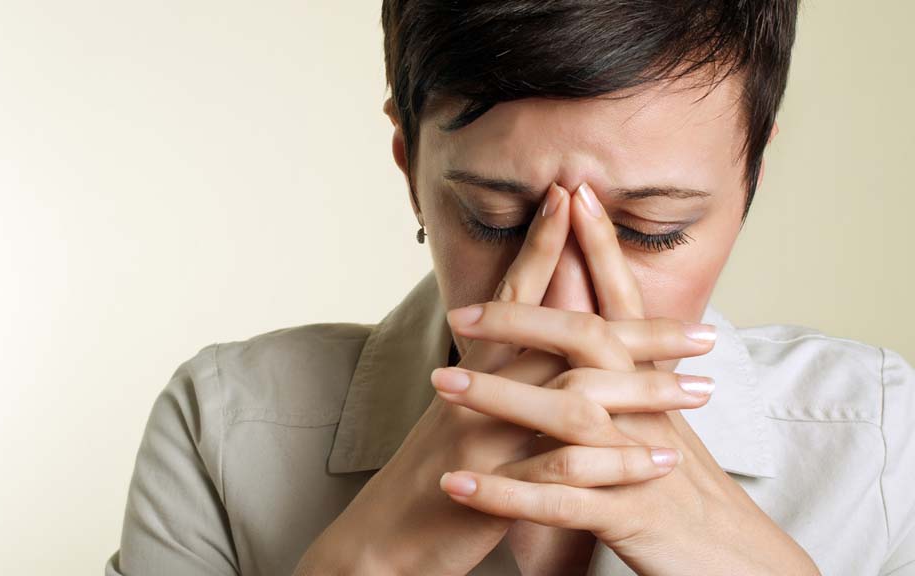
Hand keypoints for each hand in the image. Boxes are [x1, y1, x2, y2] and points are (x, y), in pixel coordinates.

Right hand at [292, 183, 716, 574]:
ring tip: (698, 390)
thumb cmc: (433, 476)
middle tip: (701, 330)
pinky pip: (561, 465)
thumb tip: (542, 351)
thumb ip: (505, 379)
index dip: (543, 244)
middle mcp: (480, 388)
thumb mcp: (467, 414)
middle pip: (563, 336)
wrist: (381, 537)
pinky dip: (616, 460)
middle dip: (636, 328)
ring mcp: (484, 432)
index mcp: (477, 369)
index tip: (575, 198)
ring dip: (642, 388)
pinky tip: (661, 460)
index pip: (518, 295)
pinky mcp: (491, 482)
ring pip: (572, 393)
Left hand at [436, 182, 820, 575]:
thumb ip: (631, 380)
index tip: (570, 197)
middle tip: (462, 308)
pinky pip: (558, 501)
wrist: (741, 563)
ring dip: (499, 397)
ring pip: (567, 415)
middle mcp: (649, 412)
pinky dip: (502, 494)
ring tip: (440, 383)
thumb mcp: (661, 426)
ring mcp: (639, 460)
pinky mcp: (629, 514)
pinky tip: (456, 487)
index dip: (598, 249)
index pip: (621, 306)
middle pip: (588, 345)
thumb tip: (604, 336)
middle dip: (525, 318)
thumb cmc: (686, 493)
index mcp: (653, 388)